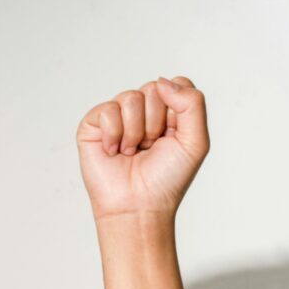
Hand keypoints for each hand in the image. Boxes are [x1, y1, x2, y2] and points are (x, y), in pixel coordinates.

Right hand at [77, 77, 208, 221]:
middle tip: (149, 147)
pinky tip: (113, 151)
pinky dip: (113, 134)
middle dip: (155, 122)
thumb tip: (162, 82)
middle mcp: (142, 111)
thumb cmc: (166, 179)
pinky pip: (107, 110)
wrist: (138, 206)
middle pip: (154, 88)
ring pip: (130, 97)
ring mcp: (116, 117)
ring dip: (134, 131)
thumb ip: (192, 103)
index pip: (177, 84)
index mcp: (169, 111)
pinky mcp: (92, 126)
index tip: (172, 136)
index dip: (176, 109)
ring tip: (131, 152)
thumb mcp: (196, 141)